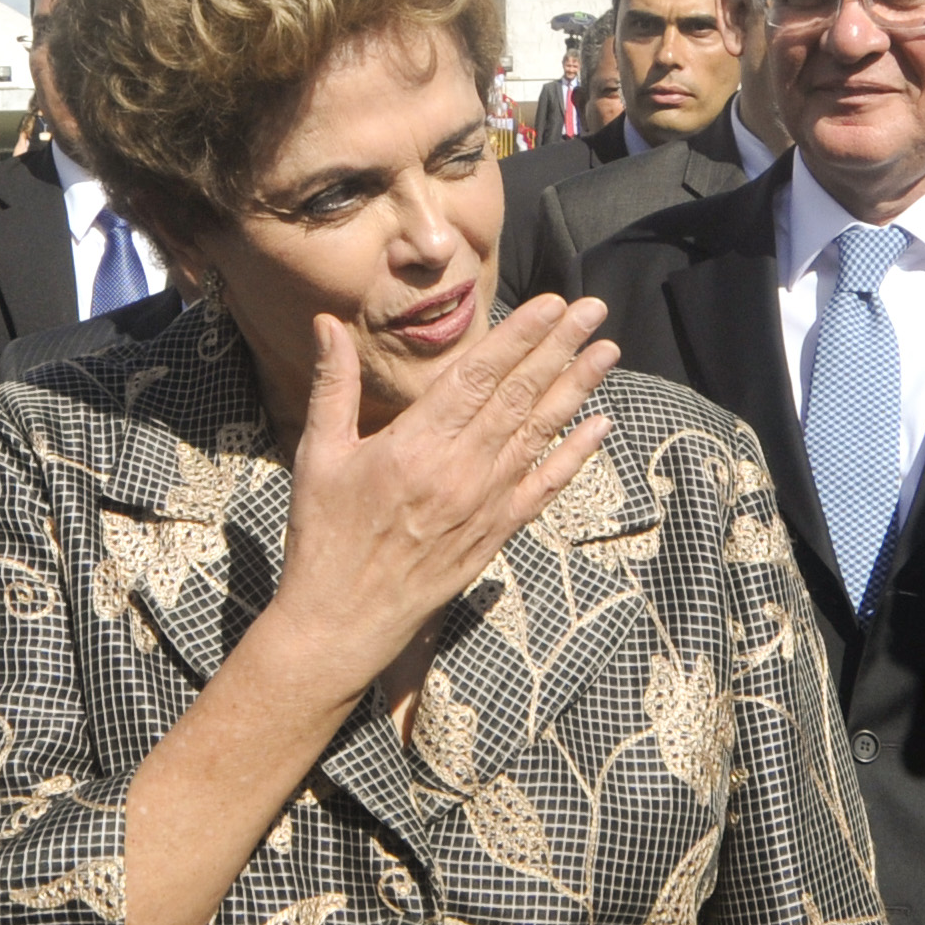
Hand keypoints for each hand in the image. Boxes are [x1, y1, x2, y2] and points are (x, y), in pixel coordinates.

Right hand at [274, 294, 618, 689]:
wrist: (342, 621)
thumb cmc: (323, 536)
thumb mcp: (317, 455)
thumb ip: (332, 386)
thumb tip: (326, 323)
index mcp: (414, 445)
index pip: (478, 376)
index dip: (519, 336)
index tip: (550, 304)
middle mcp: (459, 471)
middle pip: (519, 396)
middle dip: (560, 348)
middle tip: (593, 309)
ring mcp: (484, 505)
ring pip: (538, 434)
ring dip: (577, 390)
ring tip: (607, 352)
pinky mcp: (495, 535)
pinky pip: (543, 487)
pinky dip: (574, 455)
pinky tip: (599, 426)